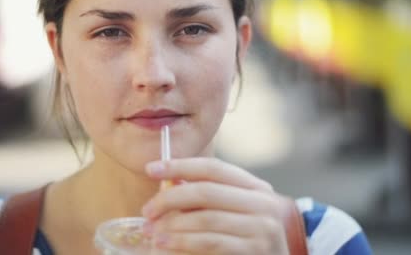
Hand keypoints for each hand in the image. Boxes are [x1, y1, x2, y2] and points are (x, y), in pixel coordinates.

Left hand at [141, 158, 288, 254]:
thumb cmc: (247, 239)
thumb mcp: (234, 212)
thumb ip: (208, 198)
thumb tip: (168, 182)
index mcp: (256, 187)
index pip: (214, 167)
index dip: (180, 165)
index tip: (151, 168)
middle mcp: (263, 204)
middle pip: (206, 191)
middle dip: (170, 198)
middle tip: (147, 210)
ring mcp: (262, 229)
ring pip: (205, 218)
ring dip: (171, 225)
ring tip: (151, 230)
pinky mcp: (253, 251)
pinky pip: (209, 242)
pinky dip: (182, 242)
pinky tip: (164, 244)